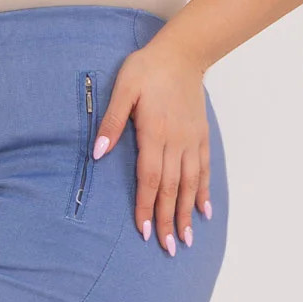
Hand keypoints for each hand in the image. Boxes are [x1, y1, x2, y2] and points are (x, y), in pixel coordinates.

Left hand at [90, 34, 213, 255]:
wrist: (182, 53)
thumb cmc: (147, 69)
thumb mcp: (123, 88)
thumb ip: (112, 122)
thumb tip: (98, 152)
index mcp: (154, 133)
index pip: (150, 178)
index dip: (146, 206)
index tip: (143, 231)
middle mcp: (176, 142)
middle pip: (171, 189)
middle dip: (167, 220)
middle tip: (167, 248)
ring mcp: (191, 140)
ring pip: (190, 184)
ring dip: (186, 213)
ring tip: (186, 238)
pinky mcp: (200, 136)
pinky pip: (204, 169)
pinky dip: (204, 192)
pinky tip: (204, 211)